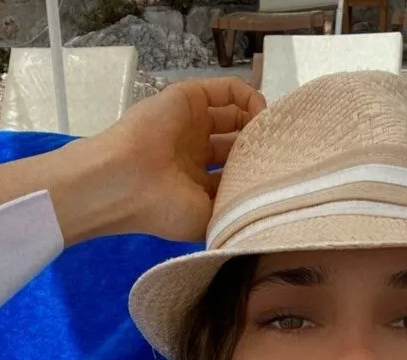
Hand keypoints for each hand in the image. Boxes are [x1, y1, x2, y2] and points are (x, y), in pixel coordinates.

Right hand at [89, 77, 266, 241]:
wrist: (126, 183)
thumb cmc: (164, 209)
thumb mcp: (207, 222)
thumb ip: (232, 211)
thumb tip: (262, 206)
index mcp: (197, 183)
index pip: (236, 173)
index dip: (257, 173)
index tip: (279, 177)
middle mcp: (195, 153)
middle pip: (238, 143)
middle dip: (261, 148)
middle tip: (280, 154)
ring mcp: (192, 125)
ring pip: (235, 116)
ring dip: (257, 122)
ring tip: (274, 134)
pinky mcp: (189, 98)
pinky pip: (226, 90)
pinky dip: (248, 96)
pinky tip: (261, 112)